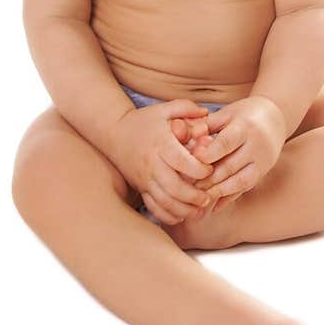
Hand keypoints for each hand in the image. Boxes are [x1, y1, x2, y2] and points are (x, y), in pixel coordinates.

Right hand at [109, 99, 214, 225]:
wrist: (113, 132)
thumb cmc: (143, 121)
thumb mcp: (164, 109)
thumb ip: (186, 108)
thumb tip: (206, 113)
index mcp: (162, 145)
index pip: (183, 162)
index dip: (200, 169)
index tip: (210, 170)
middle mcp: (152, 164)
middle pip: (174, 187)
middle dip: (194, 196)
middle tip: (209, 197)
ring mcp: (144, 178)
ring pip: (165, 202)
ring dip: (184, 210)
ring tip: (199, 210)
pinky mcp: (140, 188)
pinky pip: (153, 207)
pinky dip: (167, 215)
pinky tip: (180, 216)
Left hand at [190, 95, 286, 210]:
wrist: (275, 118)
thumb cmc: (244, 114)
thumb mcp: (227, 113)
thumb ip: (207, 125)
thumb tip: (187, 136)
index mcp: (245, 127)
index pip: (226, 143)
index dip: (208, 154)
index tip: (191, 161)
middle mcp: (257, 146)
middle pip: (231, 166)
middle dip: (208, 178)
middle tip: (187, 186)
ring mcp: (263, 161)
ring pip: (240, 181)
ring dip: (218, 191)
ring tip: (199, 197)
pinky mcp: (263, 172)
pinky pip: (246, 189)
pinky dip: (229, 198)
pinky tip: (214, 206)